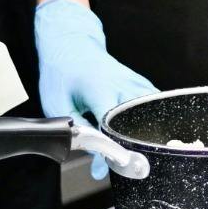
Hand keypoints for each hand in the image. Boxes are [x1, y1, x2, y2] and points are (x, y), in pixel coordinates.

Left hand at [33, 0, 157, 162]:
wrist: (70, 43)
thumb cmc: (61, 72)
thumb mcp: (57, 103)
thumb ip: (76, 130)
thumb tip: (94, 156)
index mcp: (100, 88)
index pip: (113, 125)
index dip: (113, 148)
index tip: (110, 166)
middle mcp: (122, 84)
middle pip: (138, 121)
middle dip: (133, 144)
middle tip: (125, 163)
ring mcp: (134, 81)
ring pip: (150, 113)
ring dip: (143, 133)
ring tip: (136, 150)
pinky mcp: (140, 82)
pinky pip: (150, 105)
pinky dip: (148, 120)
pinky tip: (141, 132)